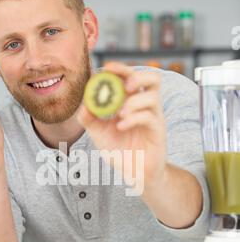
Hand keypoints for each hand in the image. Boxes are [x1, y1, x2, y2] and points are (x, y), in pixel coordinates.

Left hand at [77, 62, 166, 193]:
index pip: (132, 76)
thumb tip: (83, 104)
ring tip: (120, 114)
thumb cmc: (120, 151)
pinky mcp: (158, 131)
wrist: (134, 173)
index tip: (106, 68)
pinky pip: (149, 117)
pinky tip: (121, 127)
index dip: (121, 68)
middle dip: (136, 76)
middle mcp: (147, 106)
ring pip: (153, 96)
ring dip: (134, 101)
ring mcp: (155, 117)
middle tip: (123, 85)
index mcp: (133, 101)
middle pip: (153, 78)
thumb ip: (89, 119)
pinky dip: (133, 119)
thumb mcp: (99, 134)